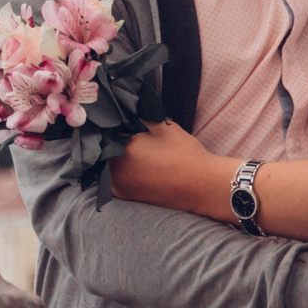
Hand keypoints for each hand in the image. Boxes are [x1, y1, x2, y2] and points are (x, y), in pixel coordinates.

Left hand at [107, 116, 234, 219]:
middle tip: (130, 136)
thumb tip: (129, 112)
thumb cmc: (185, 154)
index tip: (124, 123)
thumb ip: (142, 117)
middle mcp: (115, 168)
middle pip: (105, 148)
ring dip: (115, 156)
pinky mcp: (125, 195)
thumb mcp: (165, 127)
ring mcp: (118, 184)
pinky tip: (136, 165)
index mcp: (122, 147)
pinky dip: (120, 171)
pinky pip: (115, 178)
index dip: (116, 125)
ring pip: (108, 163)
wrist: (202, 186)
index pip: (108, 130)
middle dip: (114, 141)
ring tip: (136, 151)